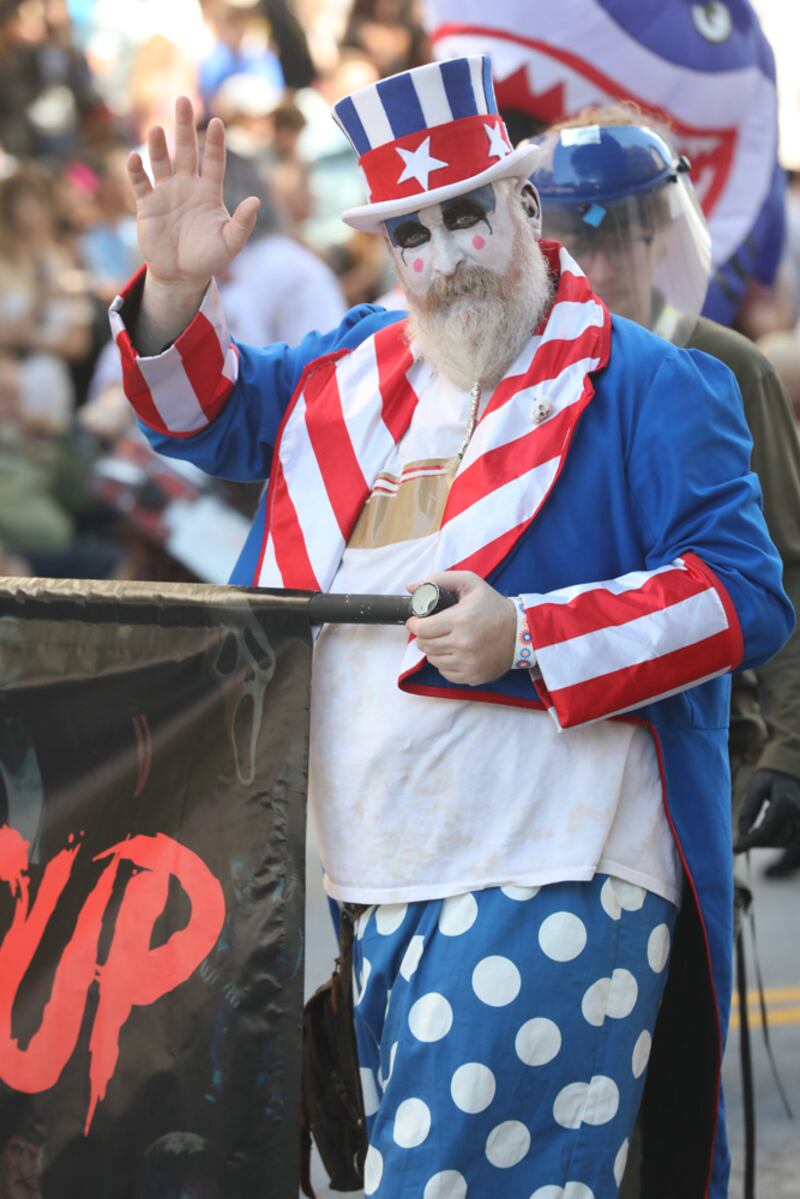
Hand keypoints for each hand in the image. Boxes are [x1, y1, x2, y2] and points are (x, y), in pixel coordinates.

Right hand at [127, 95, 259, 290]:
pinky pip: (141, 183)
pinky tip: (134, 157)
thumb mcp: (230, 242)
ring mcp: (166, 192)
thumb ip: (243, 223)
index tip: (217, 122)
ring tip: (157, 129)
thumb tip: (256, 201)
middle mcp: (187, 185)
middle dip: (184, 126)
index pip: (214, 161)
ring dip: (159, 146)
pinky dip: (136, 170)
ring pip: (162, 161)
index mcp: (209, 191)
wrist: (182, 275)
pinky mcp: (147, 204)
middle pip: (187, 150)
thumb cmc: (208, 257)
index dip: (215, 143)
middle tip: (183, 99)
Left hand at [405, 571, 515, 684]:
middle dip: (423, 636)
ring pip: (433, 660)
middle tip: (431, 629)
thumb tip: (410, 587)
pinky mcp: (472, 676)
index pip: (421, 629)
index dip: (415, 624)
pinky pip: (445, 673)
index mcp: (460, 620)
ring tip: (444, 639)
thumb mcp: (470, 582)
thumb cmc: (492, 606)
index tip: (417, 620)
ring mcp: (468, 663)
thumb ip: (438, 580)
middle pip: (424, 645)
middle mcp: (463, 644)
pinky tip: (454, 652)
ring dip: (433, 649)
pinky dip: (445, 663)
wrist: (521, 631)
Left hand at [734, 768, 799, 852]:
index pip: (766, 830)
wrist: (789, 774)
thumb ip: (748, 810)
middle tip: (740, 839)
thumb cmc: (769, 779)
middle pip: (773, 839)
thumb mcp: (755, 788)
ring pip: (781, 843)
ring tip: (755, 828)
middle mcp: (798, 814)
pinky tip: (766, 827)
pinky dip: (773, 840)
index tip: (734, 849)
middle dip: (755, 842)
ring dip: (764, 842)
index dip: (749, 842)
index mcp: (785, 803)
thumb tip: (742, 835)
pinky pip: (787, 841)